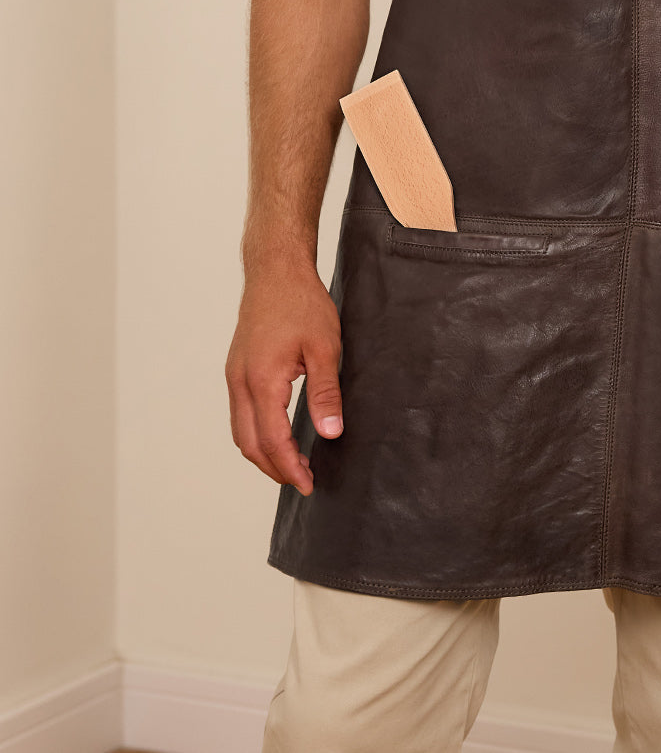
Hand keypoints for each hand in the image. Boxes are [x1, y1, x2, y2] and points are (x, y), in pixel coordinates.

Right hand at [225, 259, 343, 495]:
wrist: (275, 271)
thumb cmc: (302, 303)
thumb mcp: (324, 348)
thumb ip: (325, 393)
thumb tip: (330, 434)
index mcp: (262, 380)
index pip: (272, 440)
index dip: (290, 468)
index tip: (309, 484)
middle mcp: (240, 382)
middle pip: (249, 444)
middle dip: (274, 468)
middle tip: (303, 481)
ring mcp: (234, 375)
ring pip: (241, 431)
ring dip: (263, 453)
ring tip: (293, 464)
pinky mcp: (237, 369)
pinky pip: (241, 414)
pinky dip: (257, 433)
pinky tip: (278, 434)